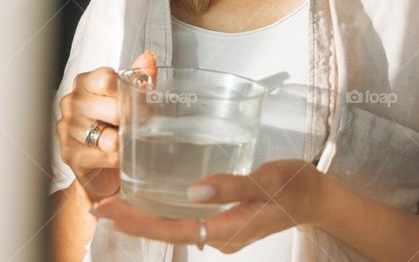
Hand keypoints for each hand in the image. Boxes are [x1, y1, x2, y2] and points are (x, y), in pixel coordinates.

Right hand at [56, 50, 156, 201]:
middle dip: (133, 120)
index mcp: (85, 83)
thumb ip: (139, 78)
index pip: (106, 79)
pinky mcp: (70, 154)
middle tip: (145, 126)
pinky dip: (116, 159)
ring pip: (107, 136)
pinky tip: (119, 157)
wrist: (102, 168)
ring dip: (124, 142)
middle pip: (112, 109)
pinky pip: (102, 157)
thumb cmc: (114, 128)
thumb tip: (148, 58)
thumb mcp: (129, 100)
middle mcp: (72, 102)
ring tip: (130, 142)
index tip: (141, 103)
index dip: (128, 92)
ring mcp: (67, 129)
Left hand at [91, 159, 326, 252]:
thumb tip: (194, 192)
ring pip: (176, 226)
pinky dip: (164, 211)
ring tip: (117, 203)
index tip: (109, 210)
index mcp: (228, 229)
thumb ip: (232, 186)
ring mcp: (222, 231)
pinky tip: (152, 199)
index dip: (139, 222)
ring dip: (146, 217)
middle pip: (168, 231)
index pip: (174, 230)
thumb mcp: (268, 181)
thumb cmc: (296, 186)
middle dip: (133, 221)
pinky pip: (187, 220)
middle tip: (99, 206)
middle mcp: (220, 236)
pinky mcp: (225, 221)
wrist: (319, 197)